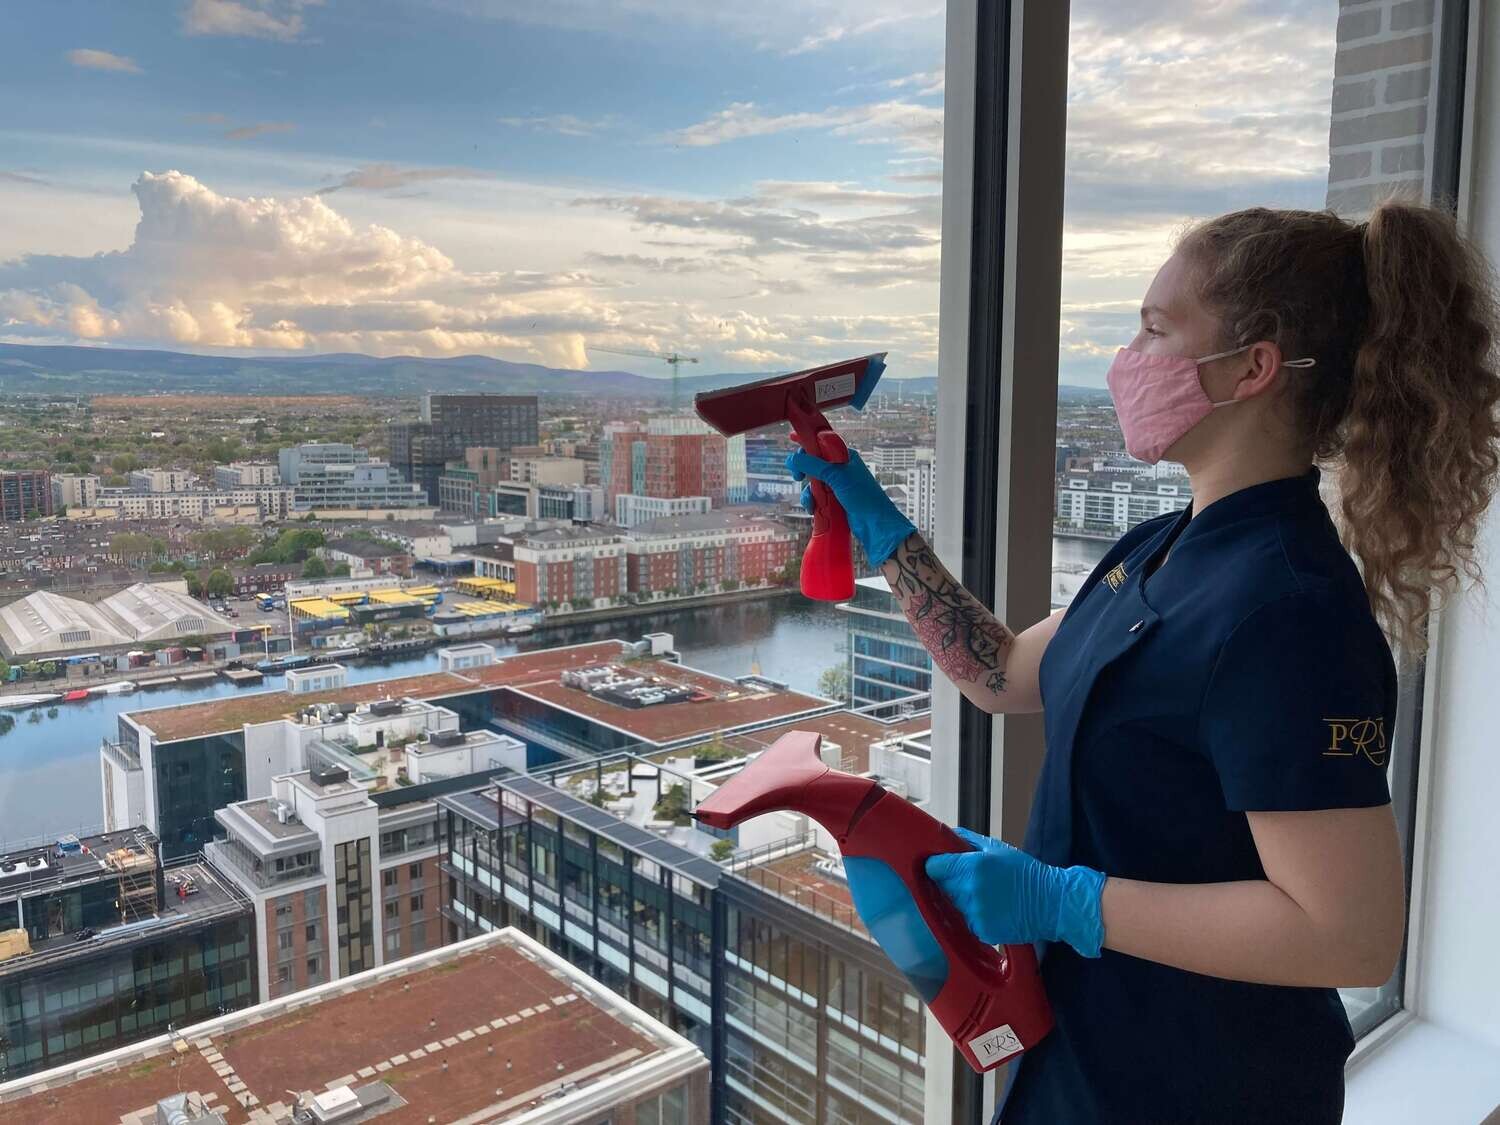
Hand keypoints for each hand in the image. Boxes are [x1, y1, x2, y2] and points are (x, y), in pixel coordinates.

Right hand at [786, 447, 915, 565]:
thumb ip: (813, 465)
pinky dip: (813, 502)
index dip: (807, 440)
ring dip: (809, 492)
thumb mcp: (836, 476)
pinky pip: (816, 496)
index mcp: (844, 456)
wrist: (874, 524)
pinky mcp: (834, 499)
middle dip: (804, 470)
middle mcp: (840, 469)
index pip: (822, 442)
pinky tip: (815, 509)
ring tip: (813, 500)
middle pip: (813, 463)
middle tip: (798, 476)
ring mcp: (836, 485)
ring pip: (812, 482)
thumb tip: (793, 459)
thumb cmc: (864, 497)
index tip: (792, 437)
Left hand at [924, 826, 1106, 956]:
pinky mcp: (982, 931)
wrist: (1052, 903)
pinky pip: (967, 923)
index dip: (937, 866)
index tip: (941, 867)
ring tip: (987, 896)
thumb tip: (945, 835)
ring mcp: (974, 913)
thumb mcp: (997, 848)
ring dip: (963, 902)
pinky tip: (993, 911)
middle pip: (942, 887)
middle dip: (951, 884)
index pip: (933, 868)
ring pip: (954, 906)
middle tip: (972, 881)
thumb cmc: (1026, 872)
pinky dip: (975, 918)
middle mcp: (969, 890)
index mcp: (971, 866)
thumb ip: (967, 840)